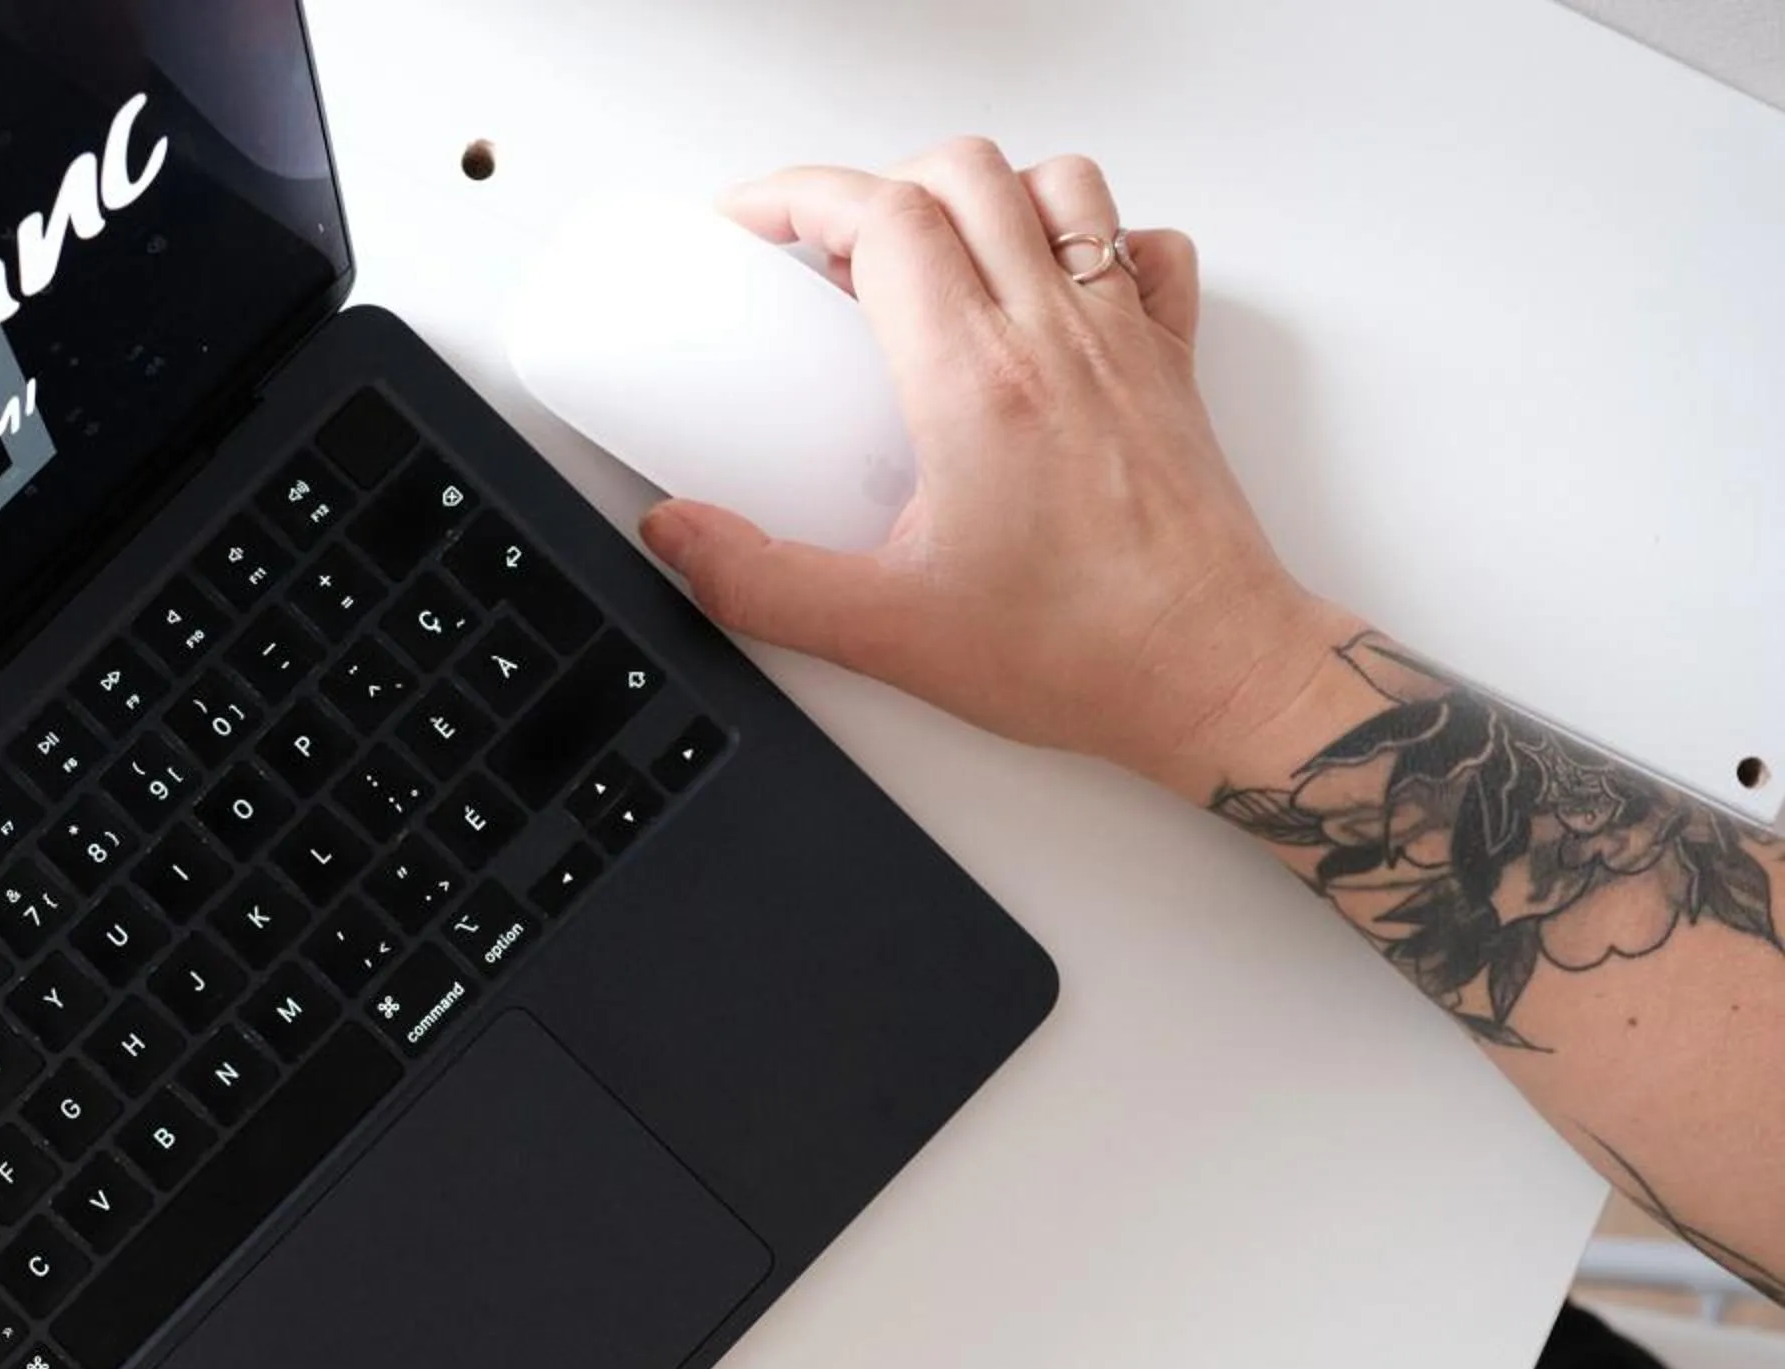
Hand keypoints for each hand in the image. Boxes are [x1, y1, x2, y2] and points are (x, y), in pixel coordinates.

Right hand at [639, 137, 1356, 793]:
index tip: (751, 225)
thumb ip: (761, 582)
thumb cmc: (1080, 651)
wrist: (1210, 672)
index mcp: (974, 379)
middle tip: (823, 252)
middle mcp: (1053, 332)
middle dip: (873, 187)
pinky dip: (1092, 238)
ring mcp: (1122, 336)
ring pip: (1057, 184)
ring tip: (930, 255)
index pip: (880, 216)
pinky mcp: (1169, 364)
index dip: (797, 198)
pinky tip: (1049, 289)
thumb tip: (681, 537)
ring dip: (981, 194)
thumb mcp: (884, 631)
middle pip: (960, 173)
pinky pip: (1145, 247)